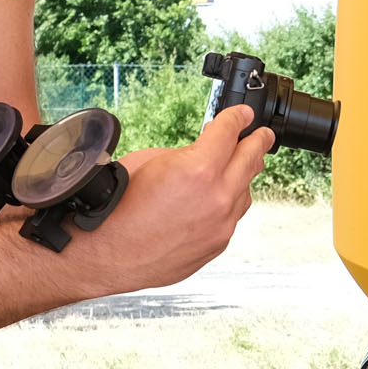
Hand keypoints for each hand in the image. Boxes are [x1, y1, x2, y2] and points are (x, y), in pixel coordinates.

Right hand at [68, 101, 272, 296]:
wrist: (105, 253)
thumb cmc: (116, 209)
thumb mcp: (148, 161)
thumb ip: (184, 154)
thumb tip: (202, 152)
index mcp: (199, 168)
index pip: (230, 131)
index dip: (238, 117)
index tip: (243, 115)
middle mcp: (218, 197)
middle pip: (251, 159)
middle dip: (258, 141)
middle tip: (262, 134)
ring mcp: (221, 224)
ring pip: (245, 191)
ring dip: (242, 176)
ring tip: (237, 167)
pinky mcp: (217, 244)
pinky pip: (232, 217)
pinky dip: (228, 203)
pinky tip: (217, 199)